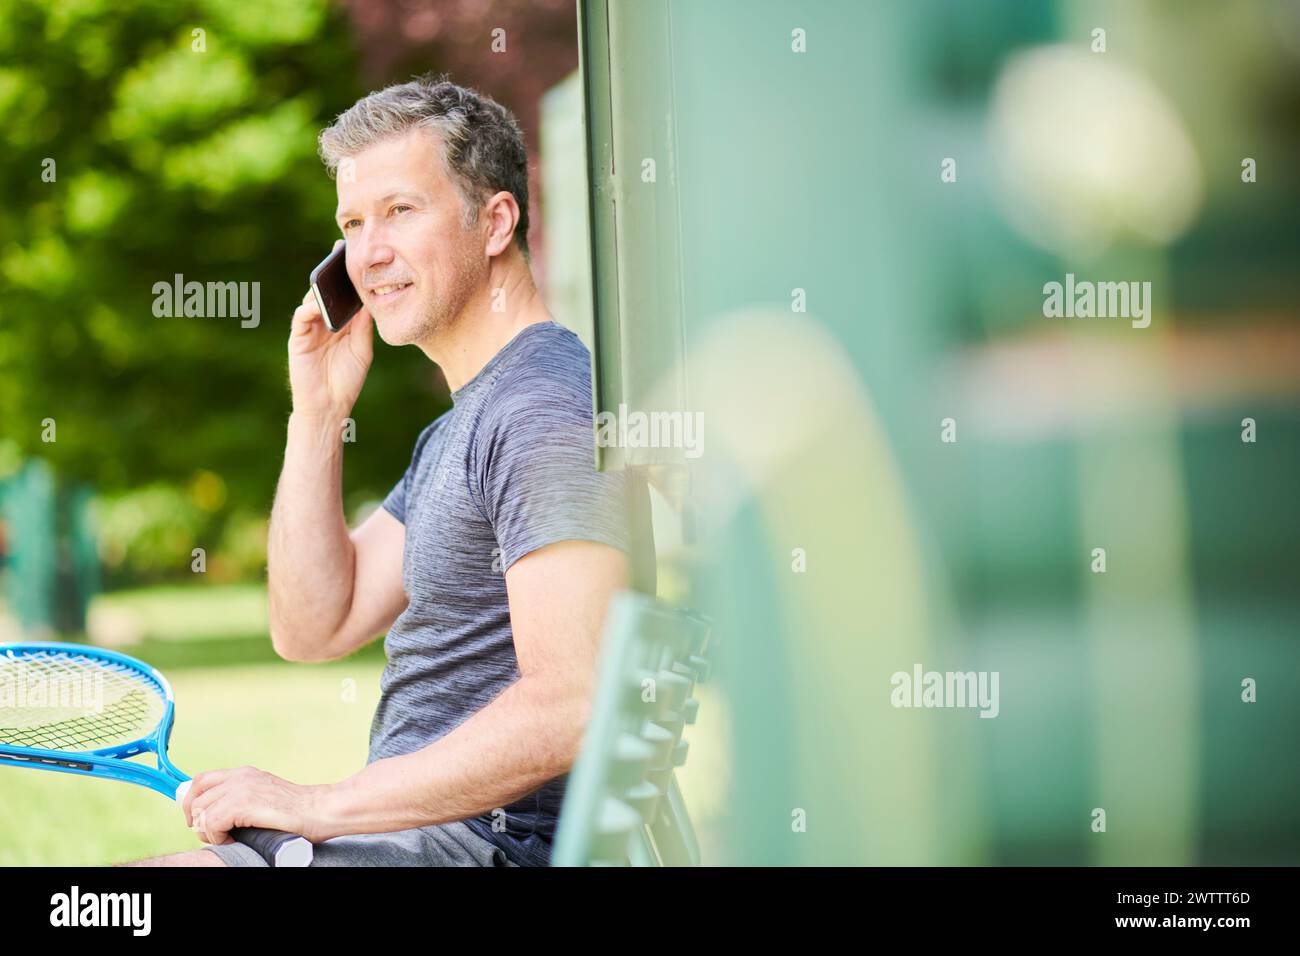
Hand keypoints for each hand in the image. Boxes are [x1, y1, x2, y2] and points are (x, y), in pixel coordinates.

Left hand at [182, 765, 329, 845]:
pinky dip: (217, 836)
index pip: (201, 781)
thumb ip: (241, 800)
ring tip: (226, 838)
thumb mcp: (263, 798)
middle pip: (195, 795)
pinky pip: (211, 823)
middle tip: (212, 834)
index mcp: (244, 773)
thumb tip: (211, 817)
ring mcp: (241, 788)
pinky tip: (233, 839)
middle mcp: (240, 776)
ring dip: (208, 830)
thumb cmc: (297, 813)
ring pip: (201, 811)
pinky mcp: (243, 804)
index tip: (197, 820)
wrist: (320, 810)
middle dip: (196, 820)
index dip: (192, 802)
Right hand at [289, 240, 373, 418]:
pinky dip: (309, 308)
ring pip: (312, 299)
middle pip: (326, 291)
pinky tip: (318, 304)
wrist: (330, 406)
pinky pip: (301, 317)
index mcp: (341, 323)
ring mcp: (310, 329)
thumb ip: (363, 326)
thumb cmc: (347, 379)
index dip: (347, 277)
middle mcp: (324, 322)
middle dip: (331, 272)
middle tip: (339, 252)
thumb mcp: (362, 349)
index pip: (342, 294)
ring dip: (320, 287)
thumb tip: (369, 301)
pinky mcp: (298, 338)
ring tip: (330, 274)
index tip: (356, 256)